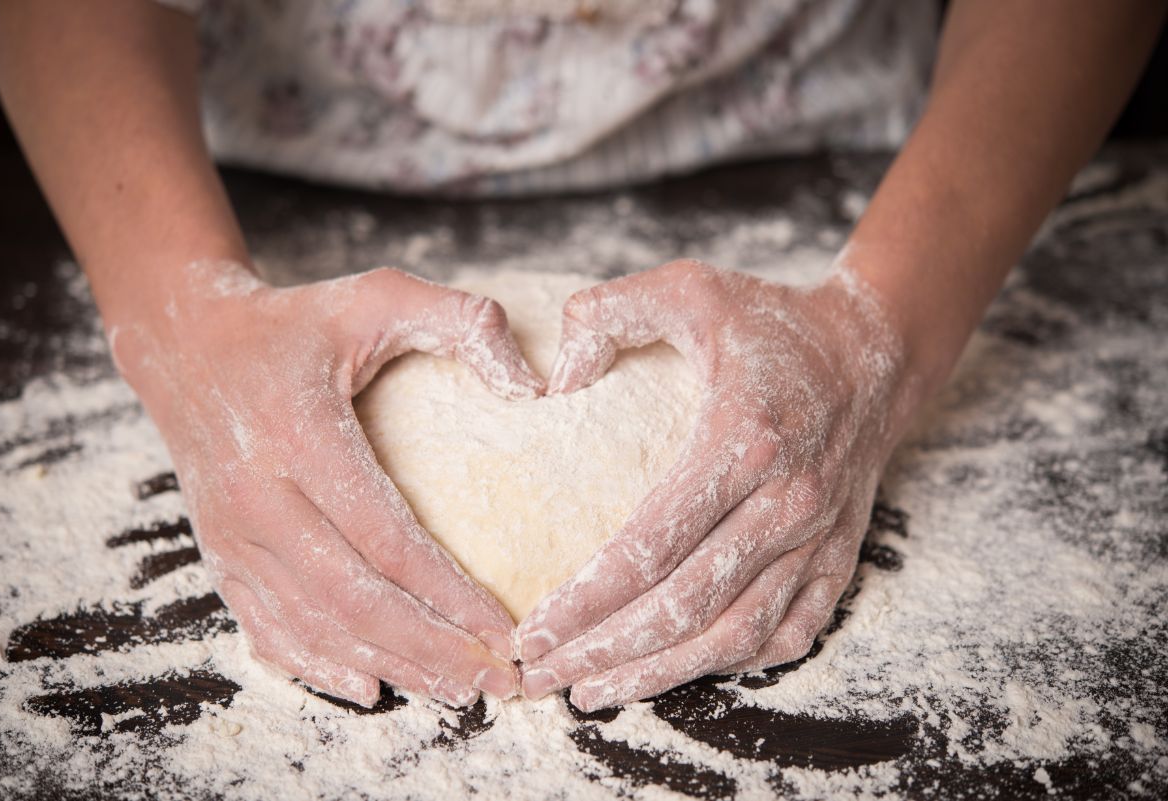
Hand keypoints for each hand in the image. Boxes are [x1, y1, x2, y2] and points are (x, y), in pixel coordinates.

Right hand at [111, 262, 543, 707]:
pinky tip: (368, 684)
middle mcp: (258, 496)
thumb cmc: (296, 321)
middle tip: (499, 685)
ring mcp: (231, 532)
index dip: (451, 596)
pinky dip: (316, 664)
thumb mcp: (378, 294)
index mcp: (300, 436)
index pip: (387, 539)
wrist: (184, 342)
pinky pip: (266, 625)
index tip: (509, 631)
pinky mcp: (220, 552)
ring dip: (389, 665)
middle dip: (432, 651)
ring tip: (456, 692)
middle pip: (353, 599)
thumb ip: (461, 322)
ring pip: (313, 624)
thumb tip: (534, 387)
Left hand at [517, 259, 914, 710]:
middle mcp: (786, 503)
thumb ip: (609, 311)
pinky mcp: (838, 559)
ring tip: (594, 690)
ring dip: (660, 673)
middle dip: (604, 651)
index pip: (650, 546)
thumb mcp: (690, 288)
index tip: (532, 630)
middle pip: (683, 606)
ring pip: (733, 634)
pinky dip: (732, 661)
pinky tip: (678, 669)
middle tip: (540, 675)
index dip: (585, 600)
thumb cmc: (772, 324)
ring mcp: (818, 539)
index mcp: (742, 441)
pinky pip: (788, 632)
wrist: (877, 352)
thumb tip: (553, 378)